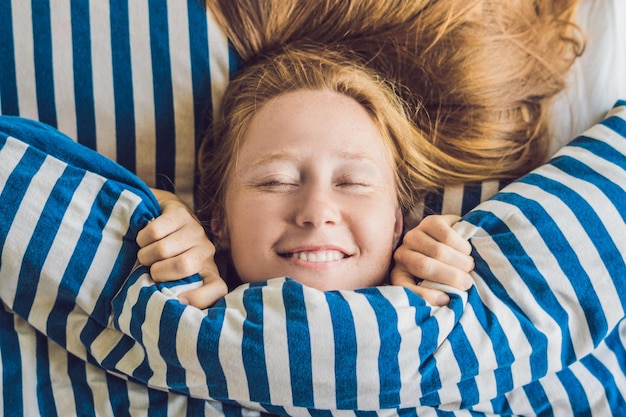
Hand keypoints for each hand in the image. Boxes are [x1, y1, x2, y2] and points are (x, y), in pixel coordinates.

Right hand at [136, 189, 227, 307]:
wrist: (162, 218)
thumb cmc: (167, 258)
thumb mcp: (173, 280)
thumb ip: (173, 293)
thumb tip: (165, 313)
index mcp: (208, 272)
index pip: (217, 289)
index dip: (201, 298)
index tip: (179, 302)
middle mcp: (207, 251)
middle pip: (182, 266)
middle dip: (157, 271)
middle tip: (151, 269)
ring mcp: (195, 230)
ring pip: (162, 250)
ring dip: (145, 255)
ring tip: (147, 254)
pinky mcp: (180, 212)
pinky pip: (154, 232)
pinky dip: (142, 238)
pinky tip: (145, 239)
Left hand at [390, 214, 473, 305]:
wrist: (455, 246)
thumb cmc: (445, 274)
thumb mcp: (437, 289)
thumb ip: (437, 295)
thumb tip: (445, 302)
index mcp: (400, 275)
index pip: (405, 287)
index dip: (426, 295)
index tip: (445, 300)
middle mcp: (402, 254)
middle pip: (425, 267)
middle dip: (450, 277)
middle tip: (467, 283)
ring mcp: (414, 236)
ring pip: (438, 251)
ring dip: (459, 261)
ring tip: (469, 266)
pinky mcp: (430, 222)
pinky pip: (446, 235)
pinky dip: (461, 246)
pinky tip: (467, 251)